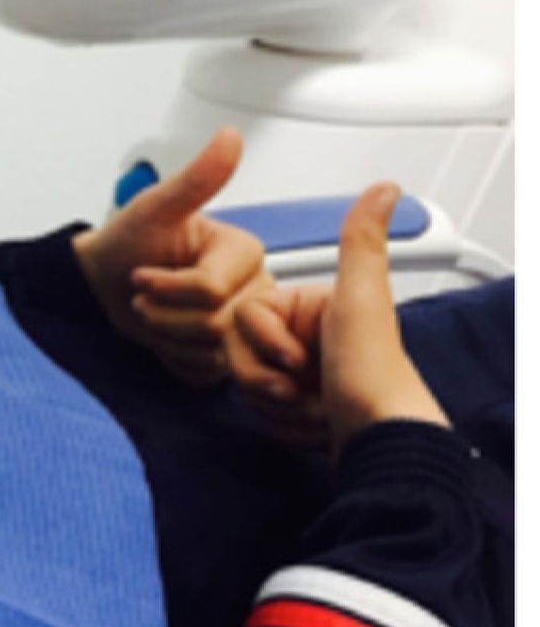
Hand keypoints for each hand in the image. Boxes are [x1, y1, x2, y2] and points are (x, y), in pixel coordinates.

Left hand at [73, 129, 270, 384]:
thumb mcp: (154, 209)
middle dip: (163, 314)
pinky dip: (173, 359)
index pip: (211, 289)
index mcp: (245, 251)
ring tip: (152, 312)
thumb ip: (195, 179)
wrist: (102, 285)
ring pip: (212, 351)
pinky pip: (206, 372)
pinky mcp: (227, 355)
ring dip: (165, 336)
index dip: (166, 287)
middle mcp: (255, 288)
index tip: (140, 273)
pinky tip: (163, 336)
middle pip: (216, 324)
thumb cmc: (125, 244)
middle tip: (142, 296)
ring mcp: (244, 325)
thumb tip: (229, 136)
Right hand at [226, 183, 448, 453]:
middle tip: (301, 388)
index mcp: (311, 306)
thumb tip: (386, 186)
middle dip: (265, 379)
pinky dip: (286, 426)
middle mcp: (307, 336)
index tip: (296, 358)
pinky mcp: (300, 410)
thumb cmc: (372, 373)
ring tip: (316, 408)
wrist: (383, 440)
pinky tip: (316, 425)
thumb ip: (361, 240)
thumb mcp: (362, 298)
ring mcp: (303, 374)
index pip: (243, 315)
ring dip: (277, 405)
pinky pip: (263, 415)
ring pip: (248, 385)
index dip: (261, 342)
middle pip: (240, 352)